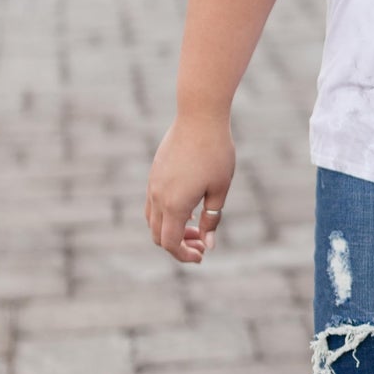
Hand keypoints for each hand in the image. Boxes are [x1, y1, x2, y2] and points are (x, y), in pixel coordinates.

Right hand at [145, 116, 235, 265]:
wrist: (199, 116)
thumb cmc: (216, 152)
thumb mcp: (220, 189)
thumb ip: (212, 219)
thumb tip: (208, 245)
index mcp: (175, 205)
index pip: (171, 243)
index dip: (184, 255)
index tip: (202, 256)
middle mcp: (158, 197)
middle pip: (158, 235)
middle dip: (179, 245)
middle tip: (202, 245)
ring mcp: (153, 184)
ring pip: (153, 220)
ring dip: (172, 230)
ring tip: (197, 228)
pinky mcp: (154, 173)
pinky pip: (154, 203)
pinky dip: (167, 214)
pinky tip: (190, 209)